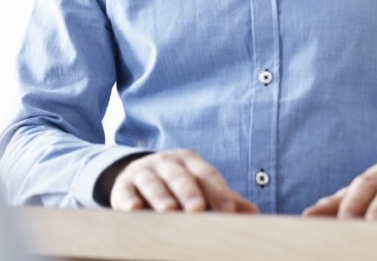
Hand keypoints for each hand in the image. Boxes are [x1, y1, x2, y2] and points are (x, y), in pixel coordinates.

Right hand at [109, 149, 258, 213]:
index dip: (218, 191)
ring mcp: (143, 172)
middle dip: (189, 191)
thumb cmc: (177, 185)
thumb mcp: (200, 186)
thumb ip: (224, 199)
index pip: (206, 174)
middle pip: (179, 175)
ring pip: (152, 182)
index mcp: (190, 161)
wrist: (137, 174)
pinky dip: (128, 200)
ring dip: (161, 196)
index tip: (229, 212)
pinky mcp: (122, 186)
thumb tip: (254, 214)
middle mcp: (167, 163)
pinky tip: (134, 209)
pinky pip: (124, 192)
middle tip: (198, 208)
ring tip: (169, 210)